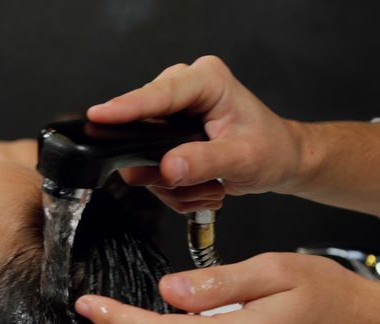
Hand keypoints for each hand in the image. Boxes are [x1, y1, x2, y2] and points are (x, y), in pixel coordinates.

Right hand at [87, 55, 304, 212]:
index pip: (159, 96)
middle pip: (143, 128)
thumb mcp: (243, 158)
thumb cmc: (270, 150)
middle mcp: (184, 89)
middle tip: (201, 185)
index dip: (127, 108)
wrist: (278, 160)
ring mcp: (170, 112)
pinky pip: (148, 167)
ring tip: (207, 186)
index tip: (100, 116)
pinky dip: (172, 187)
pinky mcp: (164, 134)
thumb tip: (168, 168)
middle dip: (165, 168)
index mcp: (206, 80)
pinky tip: (199, 186)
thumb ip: (205, 162)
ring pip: (142, 155)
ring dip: (172, 184)